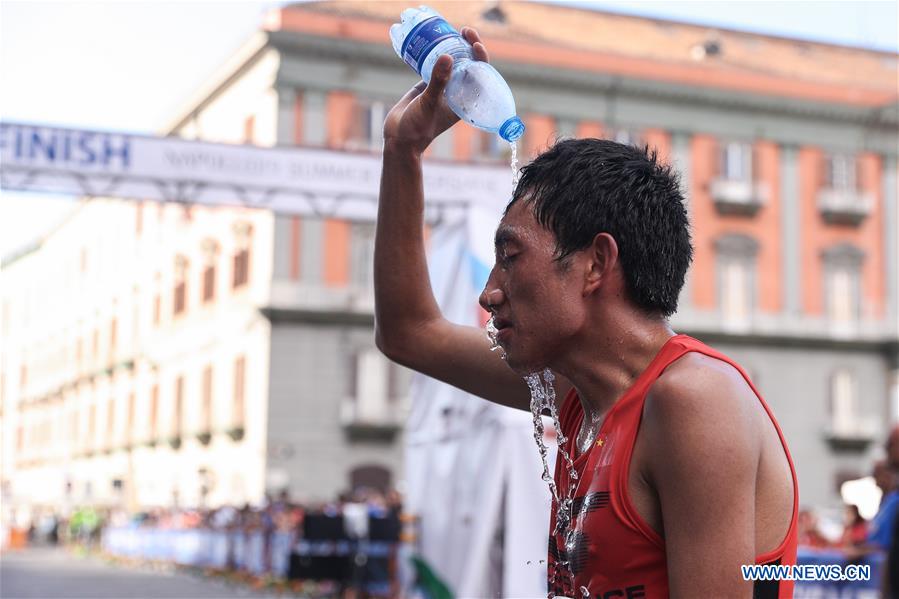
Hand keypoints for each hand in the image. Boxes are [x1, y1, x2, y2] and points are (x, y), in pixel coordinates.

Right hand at [382, 27, 489, 154]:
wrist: (399, 138)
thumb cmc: (419, 127)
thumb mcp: (430, 103)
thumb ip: (438, 81)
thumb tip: (449, 56)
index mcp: (464, 100)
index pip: (480, 75)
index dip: (481, 58)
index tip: (475, 44)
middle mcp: (456, 92)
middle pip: (469, 65)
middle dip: (469, 46)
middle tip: (464, 31)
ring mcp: (442, 87)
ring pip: (452, 63)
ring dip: (454, 47)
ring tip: (451, 31)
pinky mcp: (427, 84)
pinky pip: (435, 65)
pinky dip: (435, 53)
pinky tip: (433, 40)